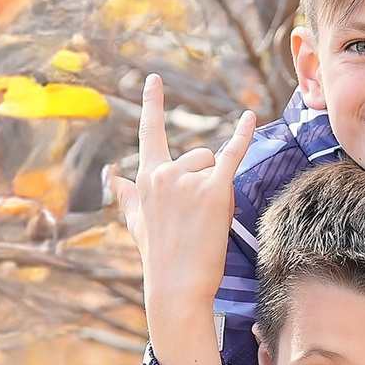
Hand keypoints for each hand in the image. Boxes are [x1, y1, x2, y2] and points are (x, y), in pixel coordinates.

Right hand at [112, 75, 254, 364]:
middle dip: (205, 179)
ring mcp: (187, 180)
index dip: (153, 104)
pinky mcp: (213, 190)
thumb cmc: (160, 256)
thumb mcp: (137, 222)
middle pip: (198, 156)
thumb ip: (128, 195)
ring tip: (206, 220)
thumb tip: (113, 177)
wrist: (176, 285)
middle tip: (198, 218)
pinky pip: (231, 156)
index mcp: (146, 178)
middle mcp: (164, 173)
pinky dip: (243, 136)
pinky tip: (251, 117)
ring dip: (218, 188)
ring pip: (214, 166)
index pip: (149, 133)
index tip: (153, 79)